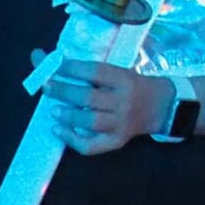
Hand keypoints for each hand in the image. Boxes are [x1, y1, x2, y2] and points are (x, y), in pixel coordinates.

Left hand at [37, 51, 171, 154]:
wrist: (160, 107)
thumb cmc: (131, 85)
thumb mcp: (117, 71)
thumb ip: (86, 70)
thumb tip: (45, 59)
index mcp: (123, 79)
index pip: (94, 72)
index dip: (71, 68)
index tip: (53, 64)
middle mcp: (123, 102)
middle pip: (88, 98)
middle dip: (63, 91)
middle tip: (46, 87)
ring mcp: (120, 124)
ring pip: (90, 122)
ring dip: (68, 116)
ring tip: (53, 110)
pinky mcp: (116, 141)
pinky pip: (91, 145)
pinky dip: (72, 139)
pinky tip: (58, 130)